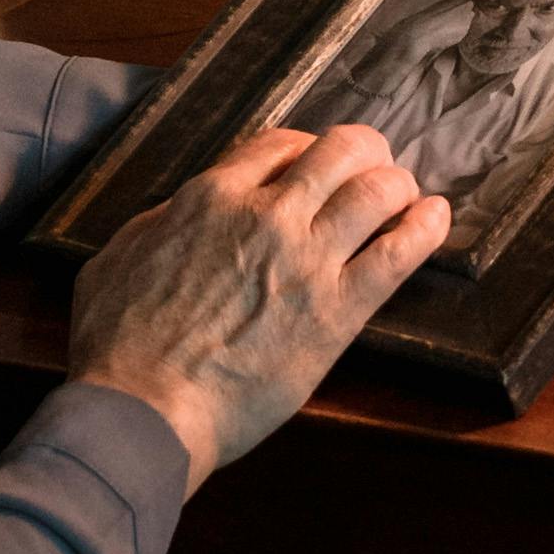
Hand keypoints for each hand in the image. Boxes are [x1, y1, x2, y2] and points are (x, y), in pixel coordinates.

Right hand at [68, 124, 450, 482]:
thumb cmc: (118, 345)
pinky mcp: (337, 312)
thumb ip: (162, 226)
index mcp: (211, 198)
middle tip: (374, 167)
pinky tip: (435, 219)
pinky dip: (425, 228)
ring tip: (406, 196)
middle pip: (341, 151)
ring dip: (397, 185)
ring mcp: (307, 260)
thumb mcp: (118, 259)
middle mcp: (267, 215)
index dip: (306, 148)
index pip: (279, 145)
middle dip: (365, 152)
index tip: (316, 163)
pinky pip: (398, 254)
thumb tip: (184, 215)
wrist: (144, 409)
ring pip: (378, 190)